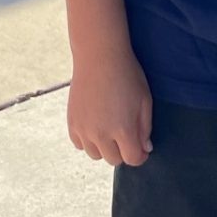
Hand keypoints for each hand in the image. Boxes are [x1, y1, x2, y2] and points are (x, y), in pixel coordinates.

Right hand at [67, 48, 151, 166]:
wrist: (99, 57)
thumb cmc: (127, 76)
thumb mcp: (145, 100)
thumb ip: (145, 128)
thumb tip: (145, 149)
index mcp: (123, 129)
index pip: (132, 159)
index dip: (140, 156)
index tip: (142, 148)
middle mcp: (101, 134)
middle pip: (113, 160)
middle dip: (123, 151)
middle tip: (126, 134)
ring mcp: (83, 130)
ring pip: (95, 155)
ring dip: (104, 147)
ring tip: (110, 128)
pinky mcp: (71, 124)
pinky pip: (80, 145)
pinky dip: (88, 140)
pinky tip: (96, 125)